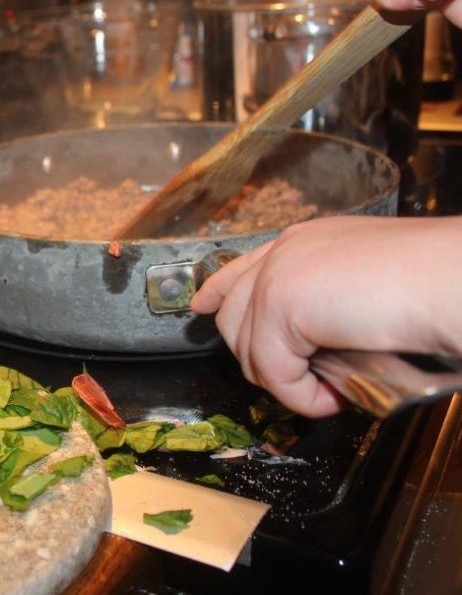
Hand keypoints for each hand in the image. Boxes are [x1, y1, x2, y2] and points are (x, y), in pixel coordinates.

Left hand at [190, 216, 461, 416]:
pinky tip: (334, 398)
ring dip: (288, 383)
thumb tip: (314, 344)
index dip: (219, 291)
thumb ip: (329, 301)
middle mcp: (284, 252)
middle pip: (234, 317)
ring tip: (332, 391)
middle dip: (262, 359)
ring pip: (249, 350)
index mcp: (304, 242)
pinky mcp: (280, 307)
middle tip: (308, 382)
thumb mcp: (368, 286)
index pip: (242, 268)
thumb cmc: (435, 285)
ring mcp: (277, 277)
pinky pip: (272, 372)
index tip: (203, 308)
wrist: (456, 280)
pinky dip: (301, 397)